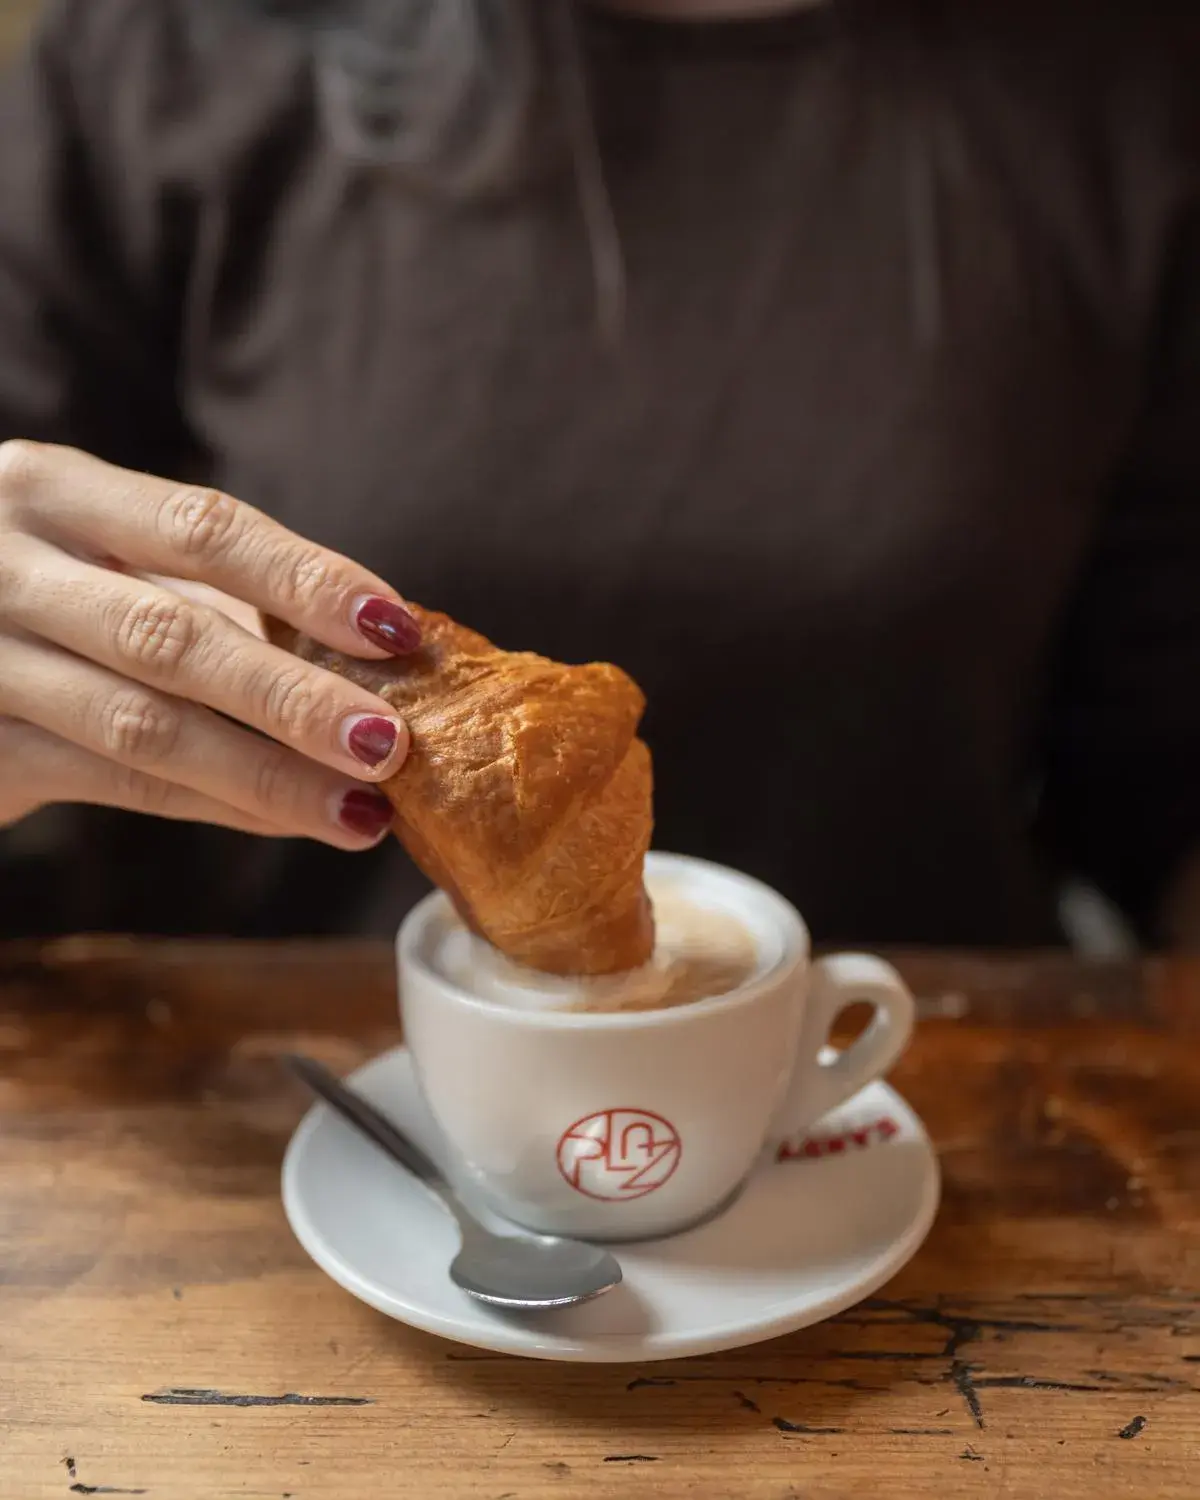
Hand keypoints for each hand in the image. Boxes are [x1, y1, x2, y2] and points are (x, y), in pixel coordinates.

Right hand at [0, 441, 421, 847]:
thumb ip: (207, 588)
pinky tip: (291, 818)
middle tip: (390, 743)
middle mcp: (4, 567)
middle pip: (171, 637)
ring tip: (362, 805)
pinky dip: (217, 804)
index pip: (199, 528)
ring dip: (268, 773)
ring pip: (144, 726)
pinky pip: (118, 783)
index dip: (305, 579)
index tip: (397, 629)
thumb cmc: (42, 592)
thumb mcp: (102, 555)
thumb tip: (371, 647)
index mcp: (53, 493)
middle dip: (293, 696)